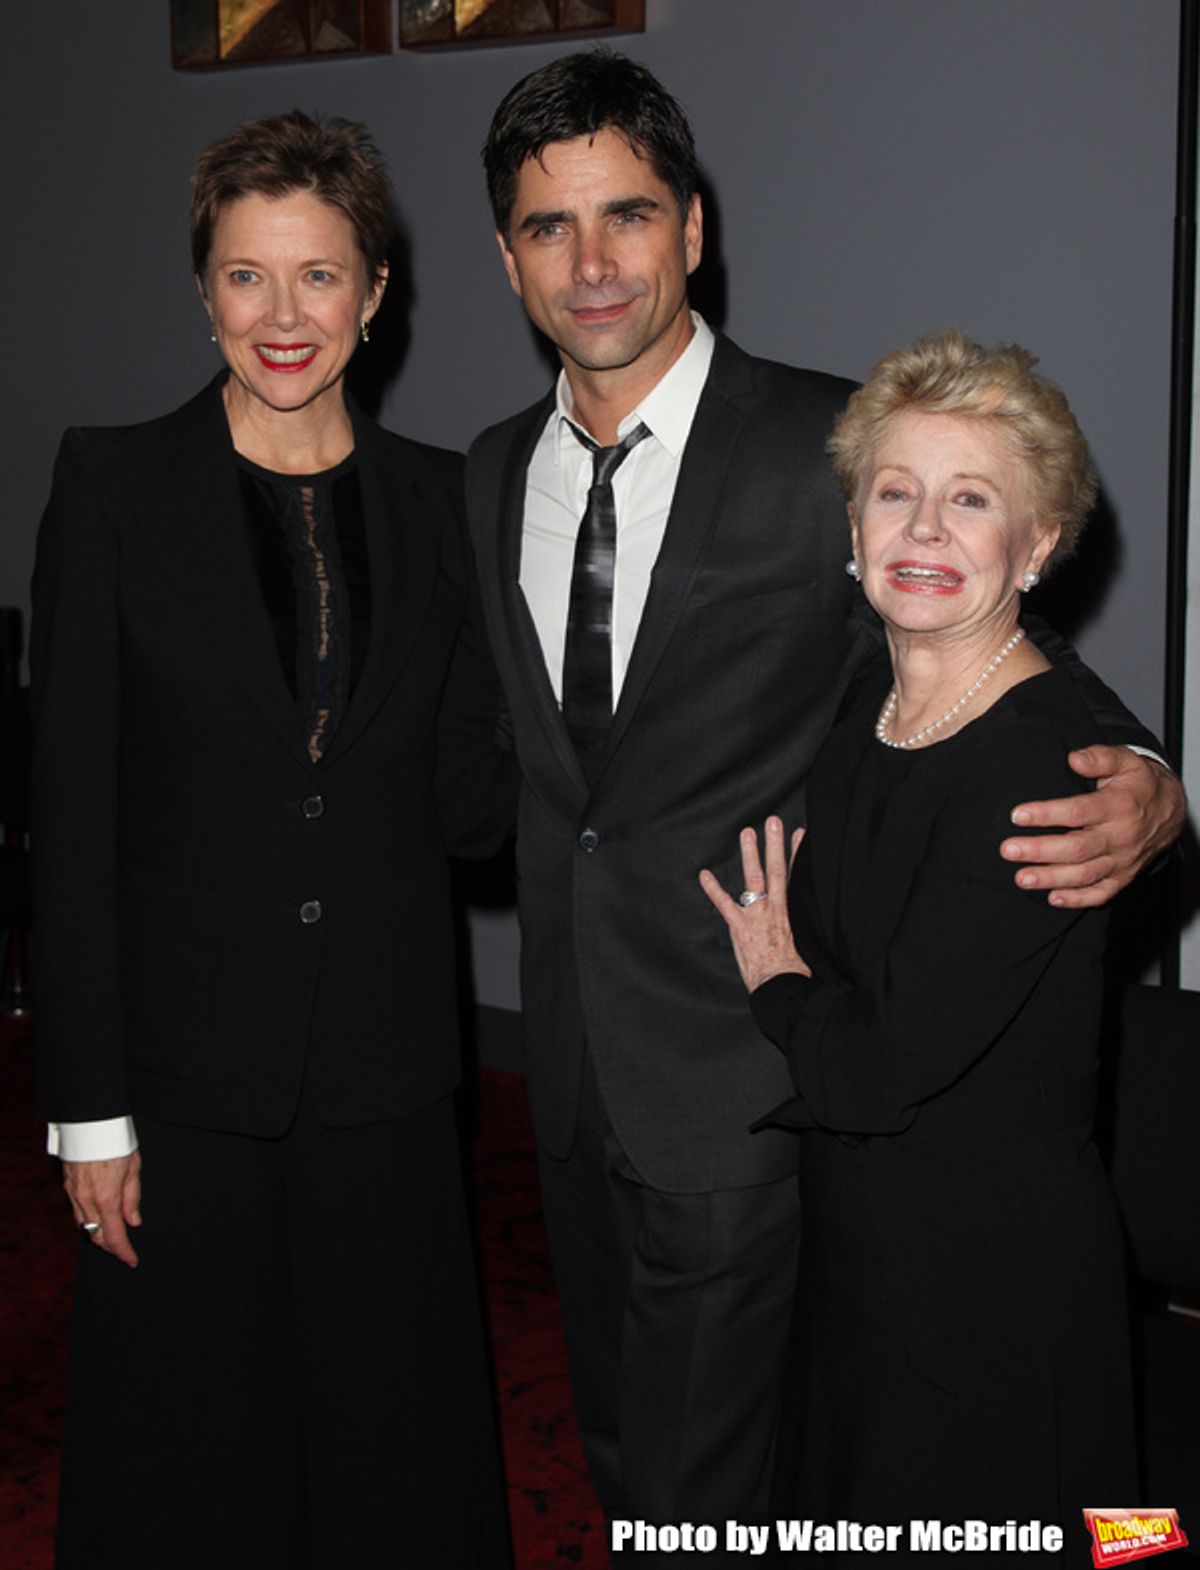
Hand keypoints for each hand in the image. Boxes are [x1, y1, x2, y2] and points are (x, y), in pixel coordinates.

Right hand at [63, 1150, 141, 1267]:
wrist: (91, 1122)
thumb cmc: (116, 1140)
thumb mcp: (134, 1168)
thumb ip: (133, 1197)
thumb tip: (133, 1221)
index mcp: (107, 1197)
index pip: (114, 1236)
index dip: (123, 1252)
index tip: (132, 1260)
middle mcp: (87, 1200)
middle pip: (96, 1235)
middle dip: (110, 1247)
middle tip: (123, 1250)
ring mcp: (74, 1194)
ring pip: (83, 1226)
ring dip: (97, 1235)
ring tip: (112, 1238)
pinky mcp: (67, 1186)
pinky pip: (76, 1212)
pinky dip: (87, 1221)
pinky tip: (96, 1220)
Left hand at [700, 816, 810, 991]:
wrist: (781, 985)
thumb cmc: (795, 970)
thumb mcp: (808, 943)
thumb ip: (805, 926)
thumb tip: (816, 920)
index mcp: (791, 912)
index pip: (796, 876)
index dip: (797, 854)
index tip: (800, 834)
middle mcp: (774, 909)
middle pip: (777, 870)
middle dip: (775, 844)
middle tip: (773, 821)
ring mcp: (756, 916)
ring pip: (754, 879)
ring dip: (750, 854)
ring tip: (748, 832)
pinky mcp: (740, 928)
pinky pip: (725, 904)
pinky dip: (713, 889)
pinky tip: (704, 874)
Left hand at [1001, 747, 1185, 908]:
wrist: (1170, 809)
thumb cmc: (1139, 784)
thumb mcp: (1126, 760)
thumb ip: (1100, 757)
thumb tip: (1074, 758)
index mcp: (1119, 806)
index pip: (1078, 811)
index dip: (1046, 814)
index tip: (1017, 815)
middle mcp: (1121, 836)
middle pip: (1077, 848)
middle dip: (1039, 851)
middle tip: (1008, 849)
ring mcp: (1122, 860)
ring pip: (1084, 874)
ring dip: (1051, 878)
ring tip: (1021, 878)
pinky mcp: (1122, 877)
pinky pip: (1101, 893)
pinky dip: (1078, 899)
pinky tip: (1053, 897)